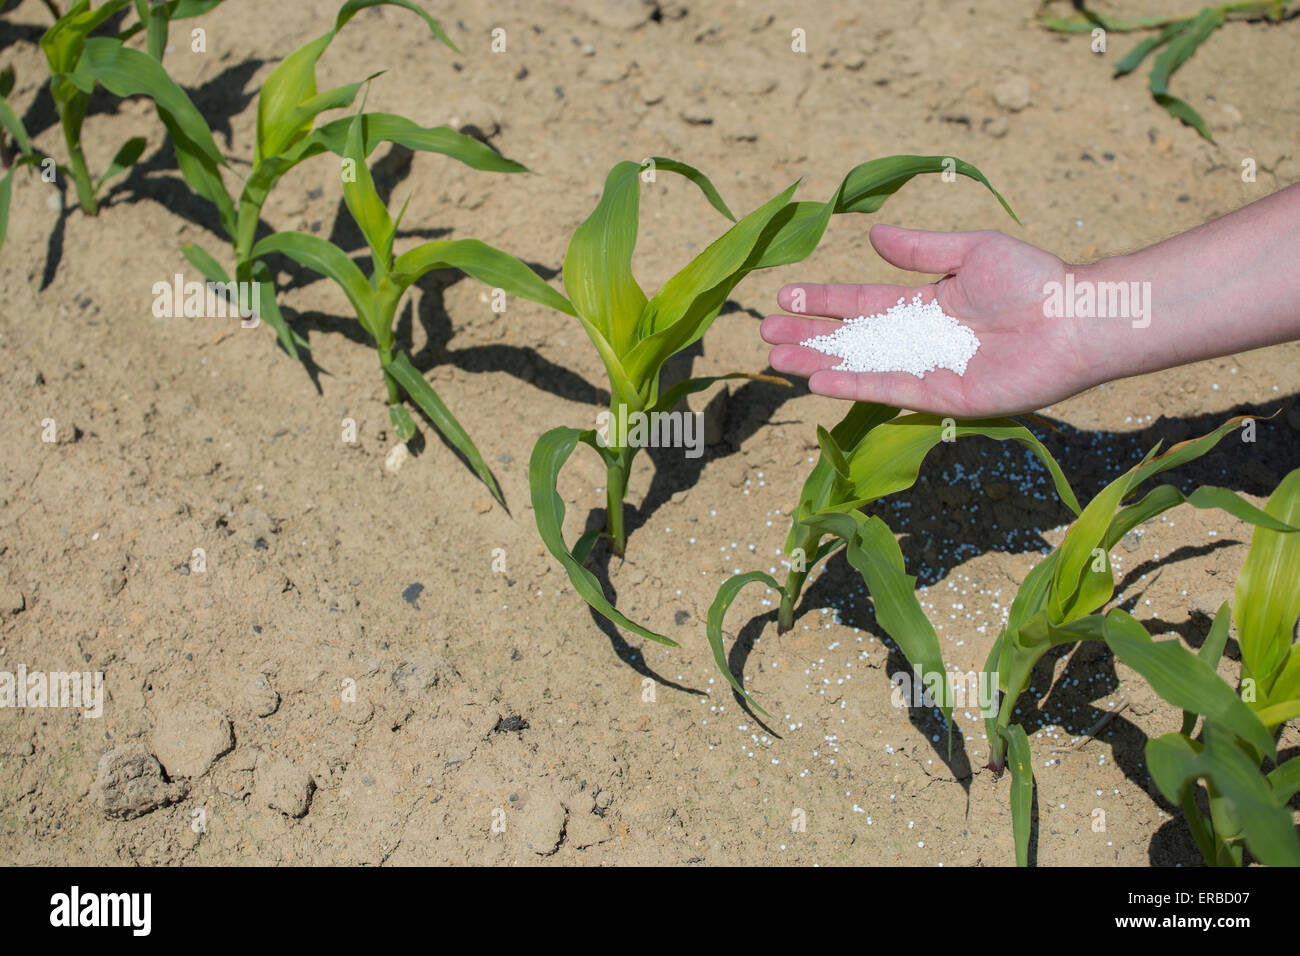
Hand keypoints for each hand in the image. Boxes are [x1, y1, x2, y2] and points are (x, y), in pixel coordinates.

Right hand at [761, 224, 1100, 417]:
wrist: (1075, 319)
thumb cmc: (1032, 280)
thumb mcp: (970, 251)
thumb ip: (920, 250)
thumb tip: (873, 236)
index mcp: (924, 304)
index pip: (860, 303)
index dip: (822, 300)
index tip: (784, 297)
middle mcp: (919, 340)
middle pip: (850, 338)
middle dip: (807, 336)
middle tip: (764, 334)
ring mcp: (927, 370)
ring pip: (860, 367)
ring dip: (818, 364)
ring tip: (777, 360)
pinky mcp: (942, 396)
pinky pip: (889, 390)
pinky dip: (854, 386)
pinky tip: (819, 380)